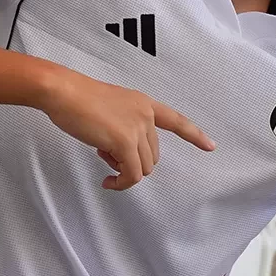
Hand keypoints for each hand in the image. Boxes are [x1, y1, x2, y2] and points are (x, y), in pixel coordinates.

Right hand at [38, 67, 214, 189]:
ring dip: (123, 170)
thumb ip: (123, 126)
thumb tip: (120, 153)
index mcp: (143, 103)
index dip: (194, 135)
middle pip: (152, 155)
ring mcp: (137, 128)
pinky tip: (108, 182)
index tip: (210, 146)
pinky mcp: (124, 142)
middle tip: (106, 154)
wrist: (64, 92)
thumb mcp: (110, 108)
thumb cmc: (78, 99)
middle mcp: (145, 115)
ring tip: (101, 155)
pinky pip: (132, 174)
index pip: (176, 120)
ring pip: (142, 167)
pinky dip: (122, 183)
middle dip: (131, 161)